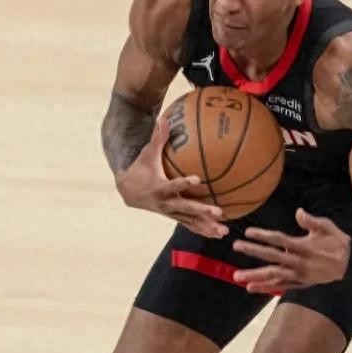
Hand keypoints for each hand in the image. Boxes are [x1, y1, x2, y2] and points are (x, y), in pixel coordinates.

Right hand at [116, 118, 227, 237]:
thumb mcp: (147, 154)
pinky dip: (204, 230)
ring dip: (207, 226)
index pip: (172, 185)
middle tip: (218, 212)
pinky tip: (219, 234)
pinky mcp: (175, 217)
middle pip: (185, 207)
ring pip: (190, 221)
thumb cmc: (141, 169)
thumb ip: (157, 138)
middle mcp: (165, 203)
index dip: (183, 183)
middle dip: (201, 210)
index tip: (197, 180)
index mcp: (159, 187)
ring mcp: (171, 212)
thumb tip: (164, 118)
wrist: (128, 191)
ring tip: (224, 231)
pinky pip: (191, 225)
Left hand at [232, 208, 350, 292]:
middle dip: (253, 251)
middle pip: (272, 256)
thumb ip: (312, 221)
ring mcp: (299, 275)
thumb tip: (298, 212)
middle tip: (236, 246)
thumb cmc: (338, 243)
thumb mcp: (328, 227)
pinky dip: (266, 288)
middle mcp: (298, 262)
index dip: (263, 236)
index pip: (279, 240)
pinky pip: (281, 287)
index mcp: (304, 246)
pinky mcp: (300, 283)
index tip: (248, 231)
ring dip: (255, 275)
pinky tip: (251, 288)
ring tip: (236, 276)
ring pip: (273, 275)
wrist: (351, 265)